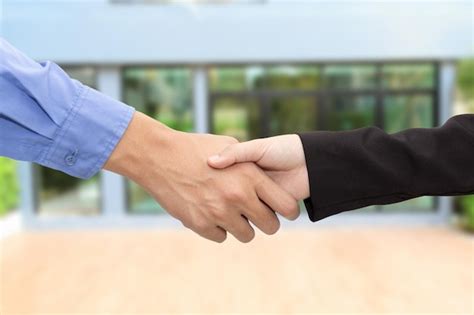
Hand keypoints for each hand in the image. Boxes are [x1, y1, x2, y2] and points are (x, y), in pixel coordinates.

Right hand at [104, 112, 298, 242]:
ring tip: (230, 211)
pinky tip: (210, 211)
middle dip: (266, 222)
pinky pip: (221, 236)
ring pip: (246, 235)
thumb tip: (265, 178)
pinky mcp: (200, 224)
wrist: (159, 157)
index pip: (286, 207)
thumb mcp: (228, 145)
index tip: (282, 210)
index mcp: (251, 177)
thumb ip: (250, 163)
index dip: (288, 211)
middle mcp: (238, 197)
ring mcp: (219, 212)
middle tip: (256, 214)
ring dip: (241, 226)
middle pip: (270, 227)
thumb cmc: (195, 148)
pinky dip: (218, 227)